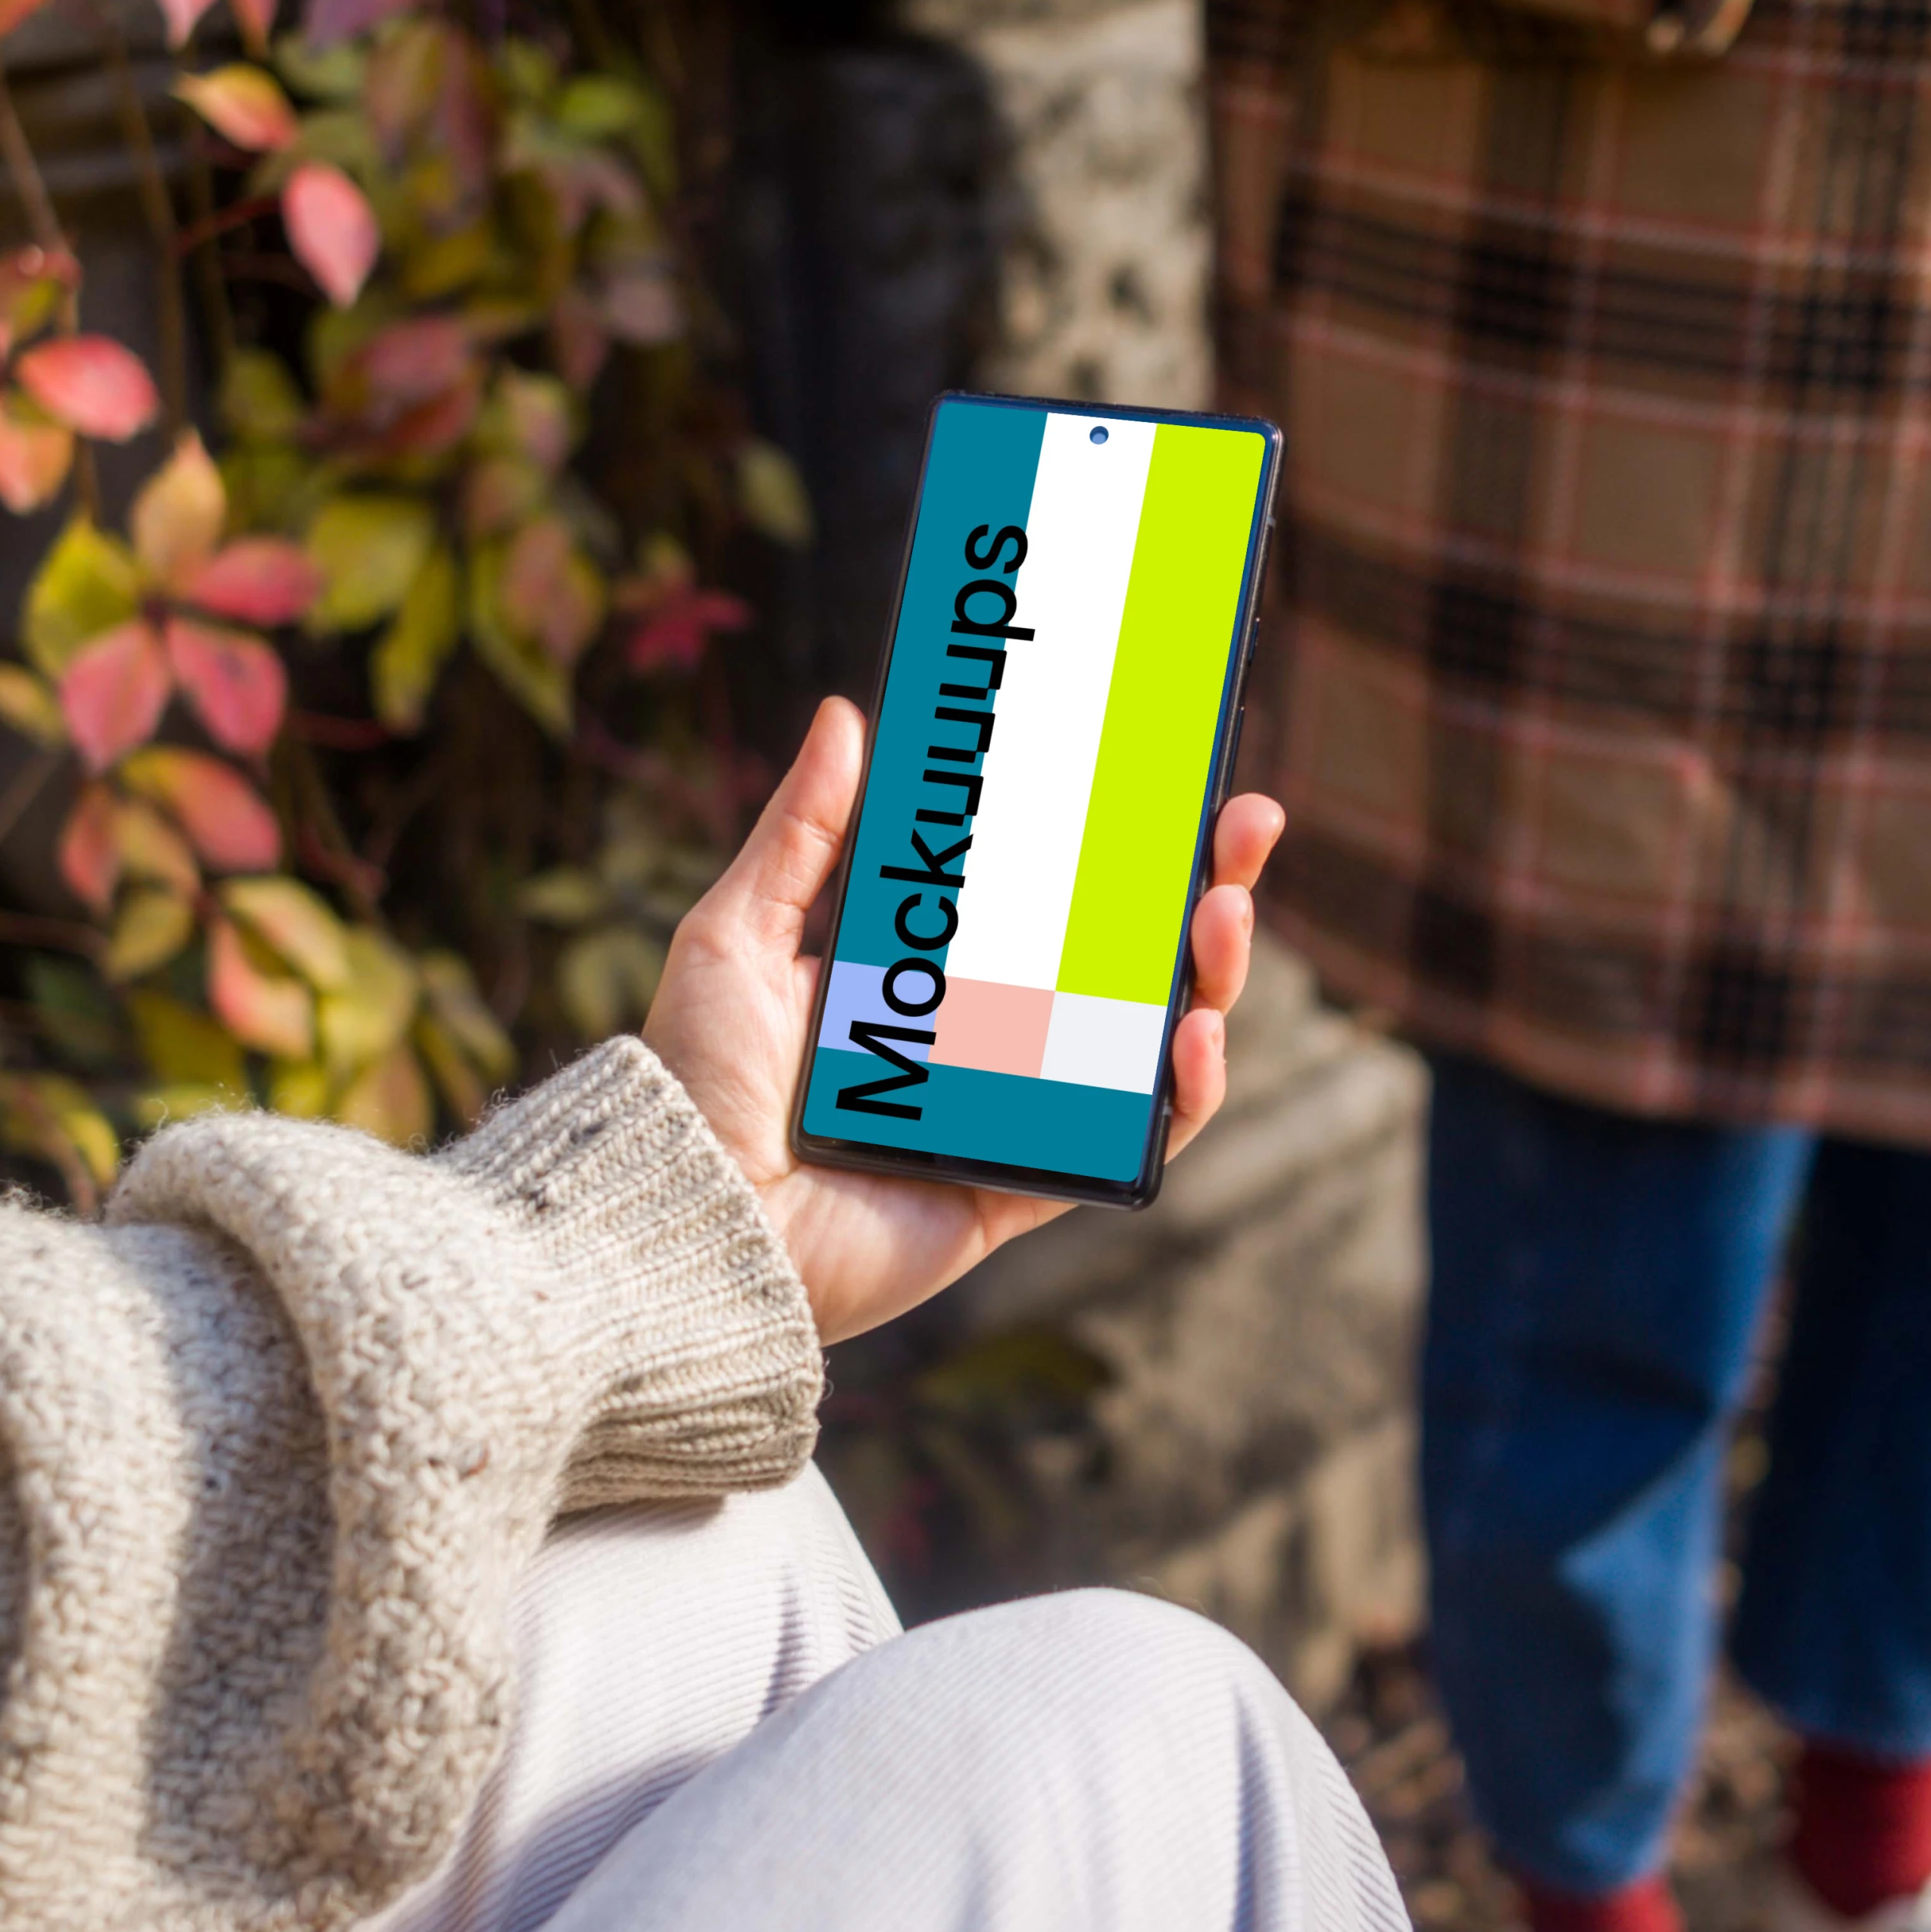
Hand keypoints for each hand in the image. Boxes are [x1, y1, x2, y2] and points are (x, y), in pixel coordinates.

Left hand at [642, 697, 1284, 1344]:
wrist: (687, 1216)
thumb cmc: (696, 1078)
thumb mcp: (739, 931)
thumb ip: (803, 833)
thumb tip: (846, 715)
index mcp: (925, 970)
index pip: (1048, 891)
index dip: (1117, 836)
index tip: (1170, 769)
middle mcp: (981, 1037)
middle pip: (1123, 956)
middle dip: (1200, 887)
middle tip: (1243, 826)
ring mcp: (1012, 1112)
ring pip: (1146, 1038)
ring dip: (1208, 974)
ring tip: (1223, 913)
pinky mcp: (1024, 1187)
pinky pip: (1130, 1140)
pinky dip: (1181, 1091)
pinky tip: (1192, 1033)